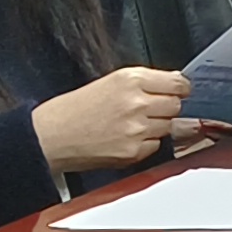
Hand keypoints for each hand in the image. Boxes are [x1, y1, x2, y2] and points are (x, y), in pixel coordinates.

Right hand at [33, 67, 192, 173]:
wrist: (51, 136)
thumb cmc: (74, 109)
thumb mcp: (109, 82)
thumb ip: (145, 81)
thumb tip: (175, 82)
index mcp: (131, 80)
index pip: (178, 83)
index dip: (180, 89)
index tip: (179, 91)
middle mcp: (137, 103)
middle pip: (176, 105)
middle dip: (167, 107)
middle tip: (148, 110)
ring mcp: (137, 129)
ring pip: (169, 126)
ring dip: (157, 126)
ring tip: (131, 124)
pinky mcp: (134, 151)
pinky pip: (156, 145)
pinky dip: (146, 143)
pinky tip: (125, 138)